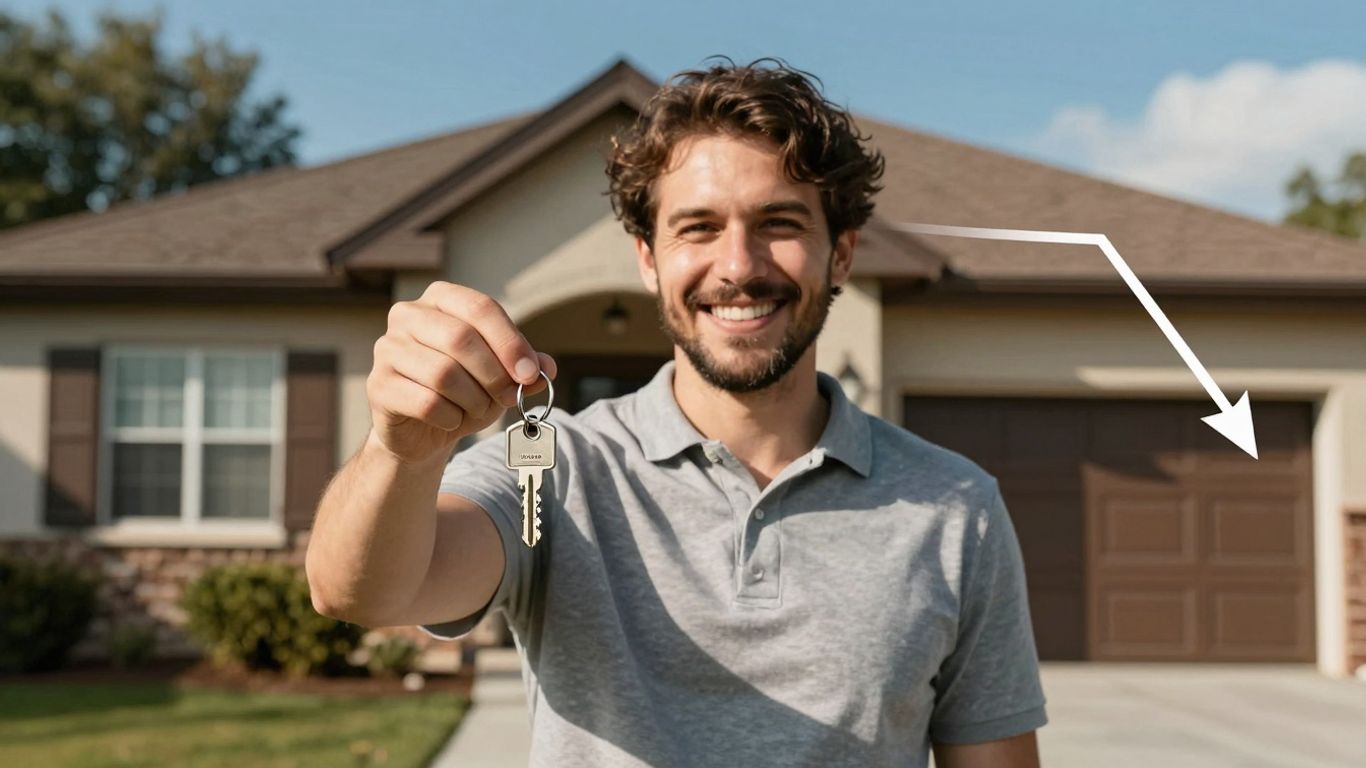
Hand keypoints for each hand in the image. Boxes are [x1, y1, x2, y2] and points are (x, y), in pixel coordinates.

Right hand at [366, 281, 556, 464]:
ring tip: (478, 410)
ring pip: (443, 373)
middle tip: (508, 397)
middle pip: (460, 338)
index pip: (480, 308)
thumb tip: (545, 368)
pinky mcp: (378, 385)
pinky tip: (452, 420)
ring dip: (473, 399)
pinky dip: (450, 418)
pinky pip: (426, 402)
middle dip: (493, 374)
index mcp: (441, 299)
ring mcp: (387, 349)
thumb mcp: (500, 376)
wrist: (422, 431)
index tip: (530, 373)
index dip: (510, 342)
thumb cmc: (463, 392)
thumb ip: (524, 368)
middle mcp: (408, 315)